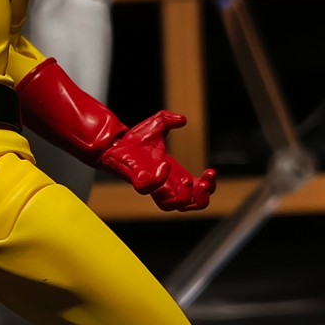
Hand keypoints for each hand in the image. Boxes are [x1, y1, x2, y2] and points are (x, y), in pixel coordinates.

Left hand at [97, 111, 217, 211]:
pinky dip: (158, 180)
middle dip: (201, 198)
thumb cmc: (136, 140)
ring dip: (183, 196)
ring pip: (171, 206)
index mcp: (175, 177)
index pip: (196, 193)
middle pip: (189, 205)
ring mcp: (151, 185)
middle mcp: (165, 185)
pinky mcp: (137, 180)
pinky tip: (163, 166)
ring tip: (188, 181)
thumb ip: (170, 120)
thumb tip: (182, 119)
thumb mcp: (158, 124)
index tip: (210, 172)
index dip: (208, 188)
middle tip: (202, 182)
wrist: (115, 142)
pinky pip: (147, 189)